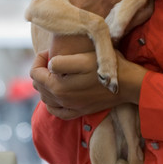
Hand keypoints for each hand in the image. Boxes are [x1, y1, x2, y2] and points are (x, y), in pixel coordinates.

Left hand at [31, 49, 146, 118]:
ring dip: (46, 84)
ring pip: (45, 98)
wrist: (128, 84)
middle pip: (38, 85)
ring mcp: (70, 107)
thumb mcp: (82, 58)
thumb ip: (60, 62)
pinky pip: (57, 111)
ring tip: (56, 73)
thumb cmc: (105, 67)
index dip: (39, 59)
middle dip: (41, 70)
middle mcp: (61, 100)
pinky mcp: (79, 112)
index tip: (50, 51)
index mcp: (58, 86)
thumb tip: (49, 66)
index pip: (34, 73)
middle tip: (53, 59)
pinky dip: (52, 102)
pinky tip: (58, 94)